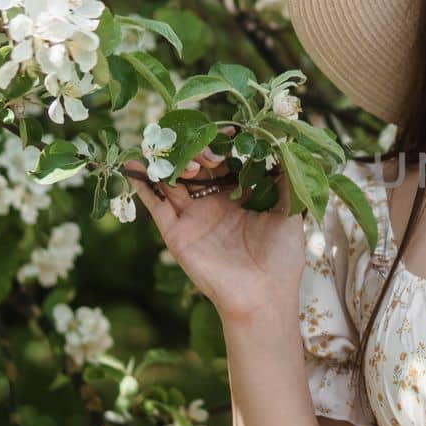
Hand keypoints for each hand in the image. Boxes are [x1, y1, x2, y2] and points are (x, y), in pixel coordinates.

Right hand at [125, 136, 307, 321]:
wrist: (263, 297)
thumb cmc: (281, 260)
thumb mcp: (289, 214)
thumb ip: (287, 181)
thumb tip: (290, 147)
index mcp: (236, 198)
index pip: (223, 163)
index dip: (223, 145)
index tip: (230, 128)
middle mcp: (211, 205)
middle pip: (195, 168)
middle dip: (197, 150)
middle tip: (208, 150)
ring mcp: (191, 218)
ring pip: (171, 181)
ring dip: (170, 161)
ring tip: (172, 146)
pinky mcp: (175, 233)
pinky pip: (155, 205)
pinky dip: (143, 185)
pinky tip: (134, 164)